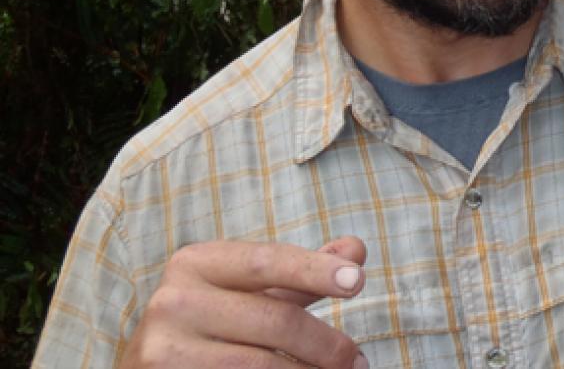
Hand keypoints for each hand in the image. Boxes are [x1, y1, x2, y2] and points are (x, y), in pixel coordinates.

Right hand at [120, 236, 368, 368]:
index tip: (358, 280)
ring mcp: (163, 351)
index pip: (267, 261)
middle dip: (327, 345)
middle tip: (358, 361)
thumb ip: (299, 274)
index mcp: (195, 263)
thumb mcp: (248, 291)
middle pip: (275, 321)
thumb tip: (356, 249)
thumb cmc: (211, 325)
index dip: (315, 270)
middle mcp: (173, 302)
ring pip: (262, 366)